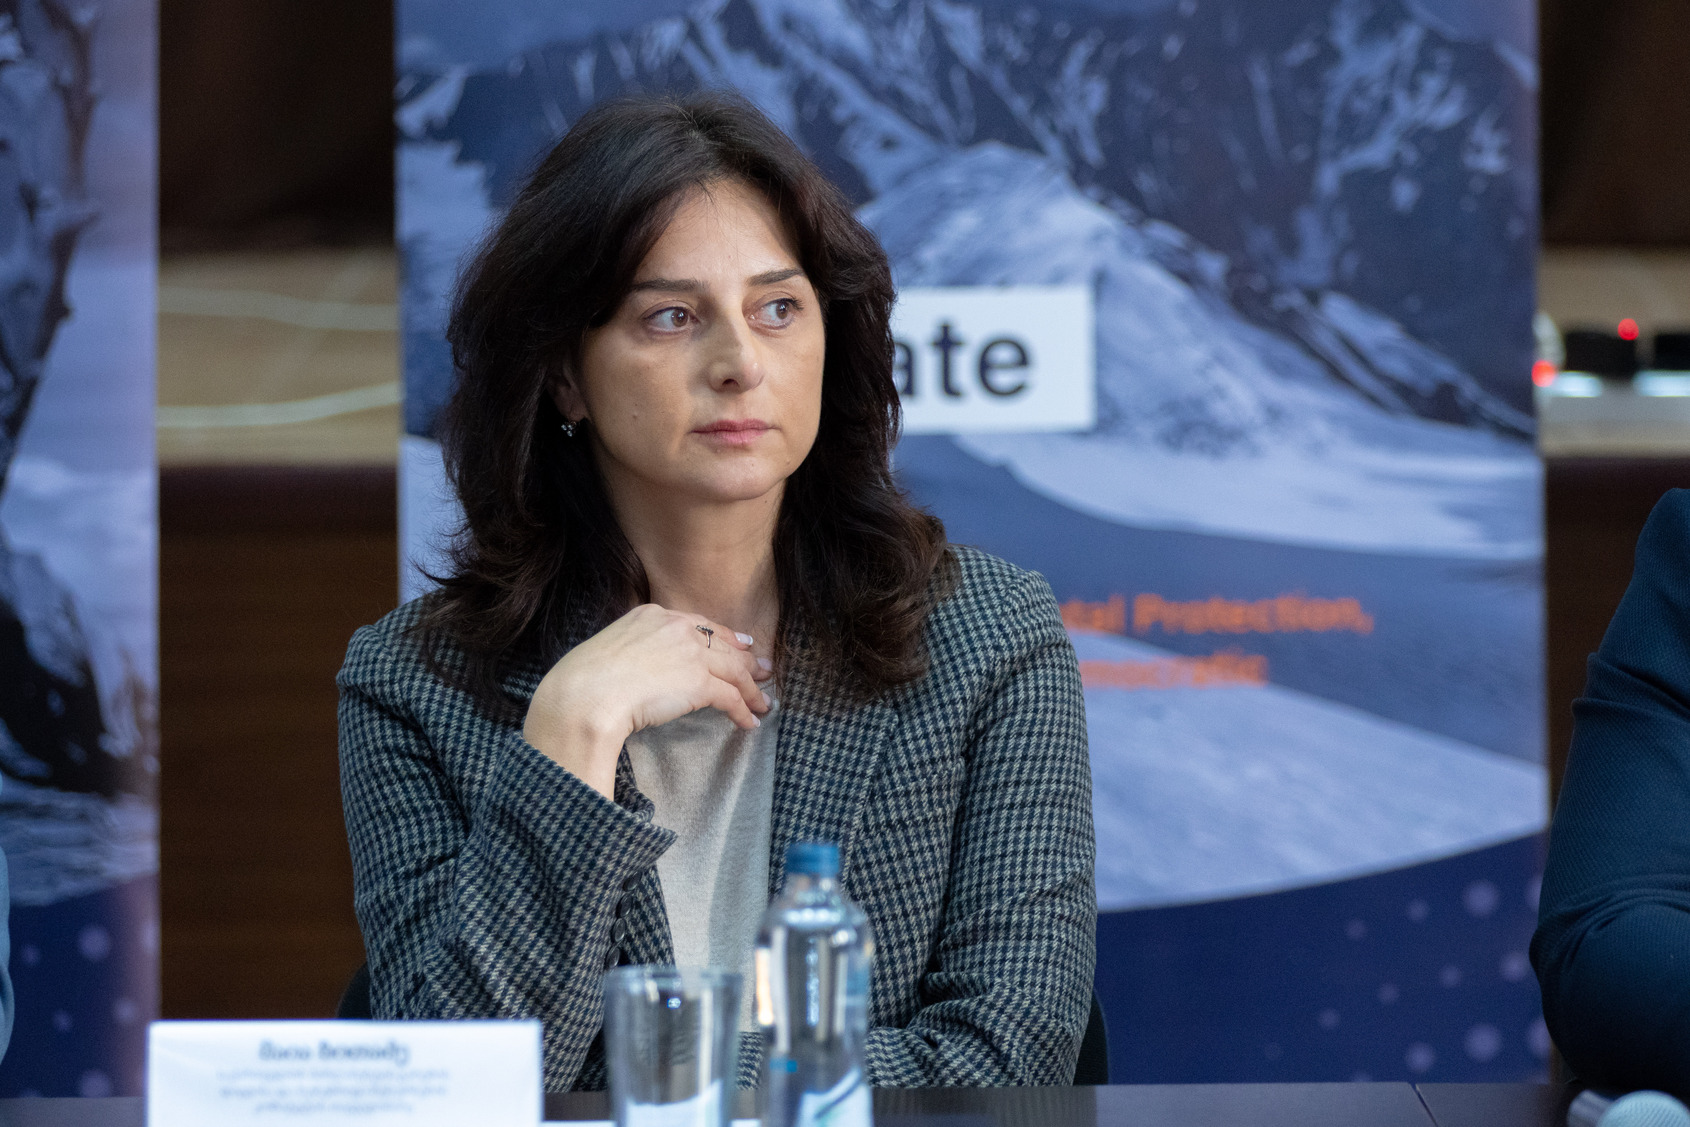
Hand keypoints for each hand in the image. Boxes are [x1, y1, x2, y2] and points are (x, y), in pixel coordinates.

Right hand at [521, 604, 773, 797]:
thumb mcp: (608, 650)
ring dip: (752, 690)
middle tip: (764, 671)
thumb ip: (632, 650)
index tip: (741, 645)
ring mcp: (690, 653)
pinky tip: (748, 722)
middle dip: (747, 661)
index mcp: (651, 614)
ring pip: (734, 670)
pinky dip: (743, 710)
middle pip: (723, 645)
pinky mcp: (700, 682)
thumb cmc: (584, 680)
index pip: (700, 624)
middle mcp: (676, 627)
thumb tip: (640, 670)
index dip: (725, 637)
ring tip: (763, 704)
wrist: (586, 694)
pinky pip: (731, 697)